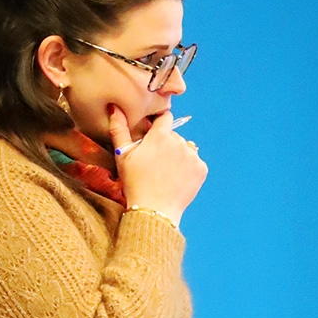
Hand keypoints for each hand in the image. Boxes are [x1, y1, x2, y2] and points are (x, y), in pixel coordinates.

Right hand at [110, 107, 206, 223]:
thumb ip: (119, 128)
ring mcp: (193, 156)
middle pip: (173, 135)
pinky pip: (195, 162)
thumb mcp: (122, 155)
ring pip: (185, 149)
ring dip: (177, 156)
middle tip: (154, 162)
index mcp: (160, 135)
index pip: (165, 117)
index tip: (153, 133)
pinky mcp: (201, 169)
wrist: (154, 210)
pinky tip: (176, 179)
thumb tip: (116, 107)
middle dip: (165, 144)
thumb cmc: (134, 182)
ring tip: (165, 172)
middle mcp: (179, 142)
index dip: (159, 124)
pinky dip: (188, 168)